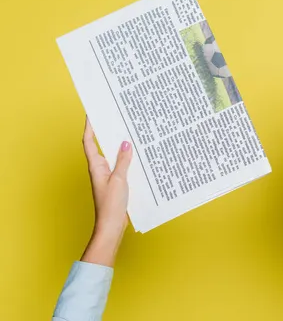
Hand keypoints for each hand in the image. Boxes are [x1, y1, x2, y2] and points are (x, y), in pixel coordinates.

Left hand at [80, 117, 131, 266]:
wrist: (111, 226)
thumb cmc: (110, 205)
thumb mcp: (119, 180)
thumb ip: (123, 161)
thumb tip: (125, 143)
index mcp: (96, 166)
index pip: (88, 142)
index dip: (89, 127)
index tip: (92, 113)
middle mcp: (99, 169)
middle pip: (101, 146)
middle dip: (106, 133)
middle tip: (115, 119)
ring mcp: (107, 176)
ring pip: (112, 156)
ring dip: (118, 146)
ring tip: (128, 133)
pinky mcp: (115, 183)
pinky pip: (120, 166)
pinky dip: (126, 159)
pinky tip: (136, 156)